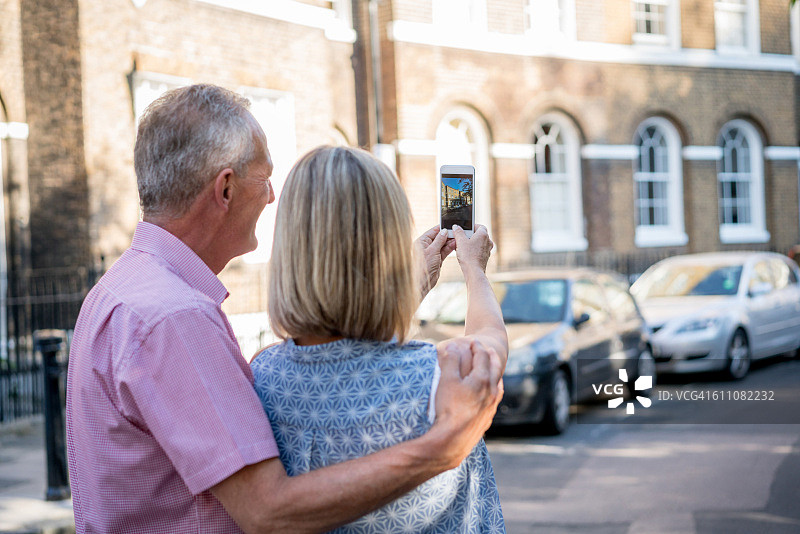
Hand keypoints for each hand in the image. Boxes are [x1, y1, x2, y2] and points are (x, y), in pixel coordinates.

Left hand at [415, 225, 455, 296]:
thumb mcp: (432, 251)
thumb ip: (439, 240)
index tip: (449, 225)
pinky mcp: (437, 259)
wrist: (423, 281)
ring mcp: (432, 253)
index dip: (441, 228)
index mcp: (421, 242)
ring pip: (442, 244)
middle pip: (438, 237)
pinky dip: (450, 248)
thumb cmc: (423, 266)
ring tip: (458, 238)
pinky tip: (455, 245)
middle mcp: (426, 246)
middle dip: (447, 235)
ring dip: (450, 242)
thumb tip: (444, 231)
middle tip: (456, 232)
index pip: (432, 231)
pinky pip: (444, 251)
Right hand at [431, 338, 503, 467]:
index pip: (482, 356)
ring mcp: (491, 406)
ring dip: (494, 374)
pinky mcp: (487, 419)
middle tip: (487, 350)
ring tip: (491, 370)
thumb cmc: (448, 409)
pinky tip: (489, 395)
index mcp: (482, 379)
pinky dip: (494, 391)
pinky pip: (495, 399)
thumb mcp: (446, 380)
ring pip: (497, 385)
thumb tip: (450, 347)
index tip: (473, 341)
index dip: (477, 346)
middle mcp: (491, 391)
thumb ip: (449, 361)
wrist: (452, 441)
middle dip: (490, 357)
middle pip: (494, 369)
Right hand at [452, 224, 492, 273]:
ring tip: (463, 246)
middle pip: (479, 234)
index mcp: (483, 234)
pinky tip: (466, 254)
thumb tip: (456, 226)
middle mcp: (488, 241)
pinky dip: (474, 250)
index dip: (472, 227)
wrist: (473, 271)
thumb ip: (458, 232)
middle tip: (462, 238)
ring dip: (472, 243)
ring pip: (479, 243)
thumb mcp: (460, 241)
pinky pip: (479, 250)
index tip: (465, 229)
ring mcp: (488, 249)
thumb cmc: (468, 256)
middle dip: (470, 235)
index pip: (479, 226)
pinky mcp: (485, 257)